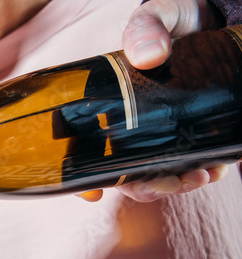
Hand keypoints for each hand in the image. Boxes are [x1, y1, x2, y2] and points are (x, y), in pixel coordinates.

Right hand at [76, 0, 232, 202]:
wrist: (207, 18)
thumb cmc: (171, 19)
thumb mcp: (155, 17)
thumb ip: (146, 29)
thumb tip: (150, 56)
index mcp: (107, 109)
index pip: (84, 155)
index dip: (84, 183)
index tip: (93, 196)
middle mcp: (129, 128)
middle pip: (127, 176)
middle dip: (149, 187)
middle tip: (178, 181)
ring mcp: (159, 134)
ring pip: (157, 176)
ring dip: (179, 183)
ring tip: (205, 175)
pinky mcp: (188, 133)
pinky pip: (188, 164)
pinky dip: (202, 171)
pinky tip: (218, 166)